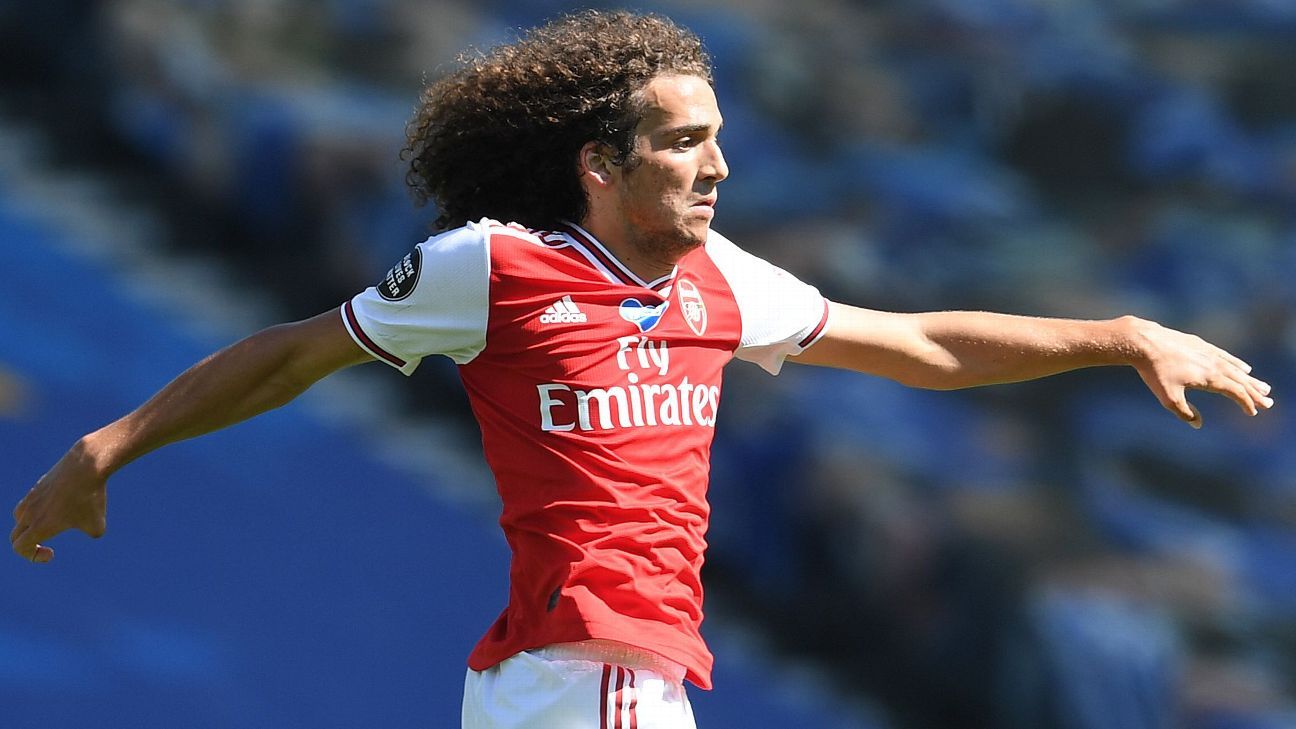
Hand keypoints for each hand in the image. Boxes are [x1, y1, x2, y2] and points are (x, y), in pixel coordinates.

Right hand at [11, 441, 107, 562]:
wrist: (86, 465)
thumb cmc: (91, 497)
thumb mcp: (98, 524)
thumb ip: (91, 533)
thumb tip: (92, 531)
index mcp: (39, 526)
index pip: (19, 547)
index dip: (32, 556)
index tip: (52, 553)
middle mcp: (30, 512)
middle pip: (15, 535)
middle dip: (29, 545)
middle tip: (47, 546)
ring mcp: (32, 497)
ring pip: (19, 517)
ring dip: (29, 526)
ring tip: (52, 523)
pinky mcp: (38, 485)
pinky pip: (30, 501)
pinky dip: (38, 509)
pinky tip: (61, 504)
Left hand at [1126, 317, 1273, 427]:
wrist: (1144, 342)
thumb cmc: (1155, 371)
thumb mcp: (1168, 397)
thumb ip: (1185, 412)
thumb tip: (1198, 424)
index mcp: (1210, 378)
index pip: (1236, 392)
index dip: (1246, 403)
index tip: (1253, 413)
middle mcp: (1214, 364)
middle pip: (1241, 381)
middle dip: (1255, 393)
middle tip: (1269, 402)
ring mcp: (1208, 352)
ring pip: (1236, 368)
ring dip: (1250, 379)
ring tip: (1263, 387)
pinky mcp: (1200, 344)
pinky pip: (1225, 356)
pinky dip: (1237, 363)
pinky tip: (1244, 367)